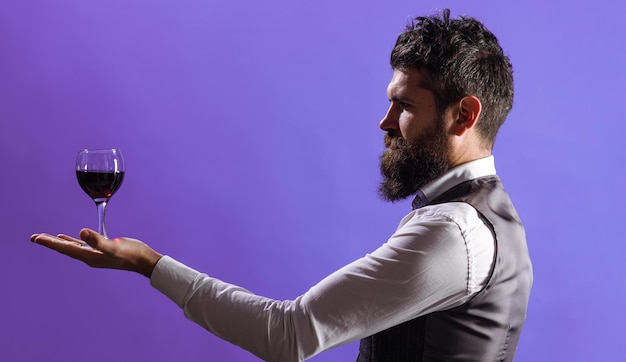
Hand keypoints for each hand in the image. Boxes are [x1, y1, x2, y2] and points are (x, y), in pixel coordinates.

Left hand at [30, 228, 162, 277]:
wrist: (144, 260)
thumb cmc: (131, 254)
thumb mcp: (114, 247)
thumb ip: (98, 240)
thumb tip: (81, 232)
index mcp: (89, 256)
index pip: (65, 248)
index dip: (50, 242)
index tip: (36, 238)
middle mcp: (89, 257)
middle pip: (65, 248)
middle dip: (49, 243)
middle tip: (34, 238)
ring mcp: (94, 254)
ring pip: (71, 246)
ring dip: (58, 242)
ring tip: (44, 238)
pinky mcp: (101, 249)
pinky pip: (81, 245)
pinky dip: (72, 240)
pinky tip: (68, 237)